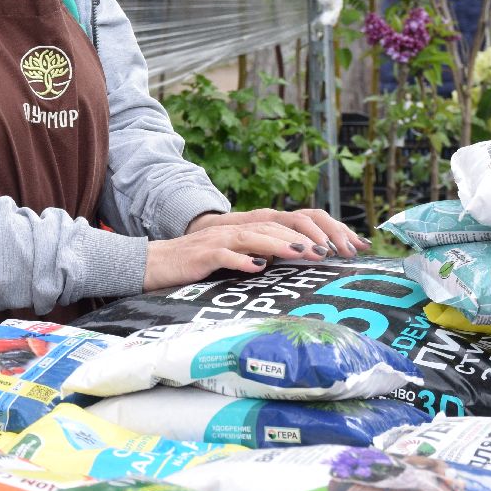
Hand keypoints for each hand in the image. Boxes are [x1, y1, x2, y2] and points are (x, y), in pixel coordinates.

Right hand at [144, 218, 335, 291]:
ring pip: (252, 237)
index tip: (336, 246)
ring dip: (278, 244)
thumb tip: (283, 261)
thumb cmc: (194, 264)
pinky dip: (241, 260)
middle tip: (328, 251)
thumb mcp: (230, 257)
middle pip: (271, 225)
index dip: (309, 230)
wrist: (154, 262)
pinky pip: (223, 255)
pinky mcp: (201, 255)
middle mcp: (231, 229)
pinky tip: (256, 267)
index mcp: (242, 230)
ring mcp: (216, 240)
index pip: (281, 223)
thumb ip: (254, 254)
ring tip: (302, 253)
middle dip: (302, 237)